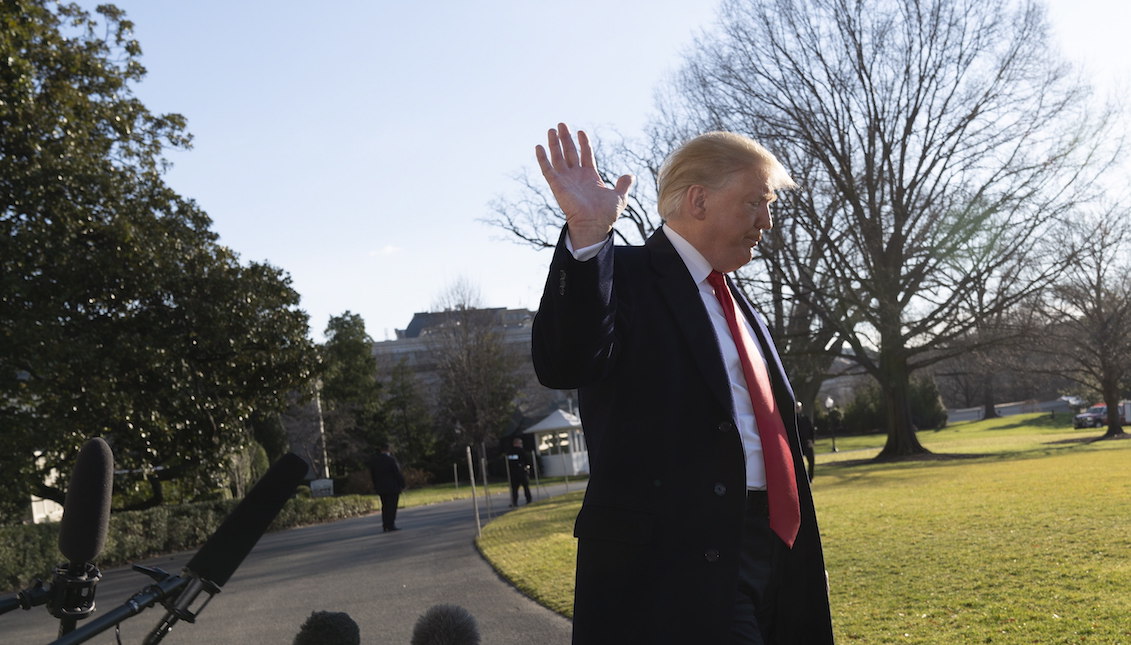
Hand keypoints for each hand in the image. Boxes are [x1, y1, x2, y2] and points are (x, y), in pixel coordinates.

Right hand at [535, 123, 634, 247]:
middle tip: (561, 124)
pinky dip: (542, 158)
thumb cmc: (606, 214)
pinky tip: (539, 146)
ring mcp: (566, 180)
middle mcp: (576, 176)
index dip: (583, 143)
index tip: (581, 131)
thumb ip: (623, 185)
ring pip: (558, 157)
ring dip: (554, 143)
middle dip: (566, 138)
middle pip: (569, 152)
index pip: (585, 154)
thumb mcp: (619, 197)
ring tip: (551, 129)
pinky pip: (547, 169)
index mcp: (590, 176)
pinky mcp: (557, 185)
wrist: (594, 224)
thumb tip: (630, 176)